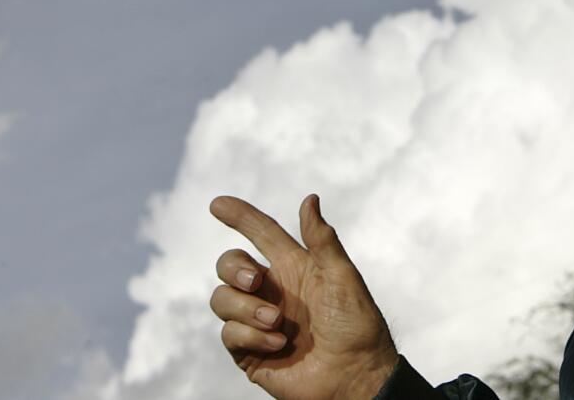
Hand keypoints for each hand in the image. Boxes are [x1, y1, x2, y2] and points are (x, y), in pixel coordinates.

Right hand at [209, 194, 398, 399]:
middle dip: (234, 267)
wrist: (354, 375)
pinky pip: (228, 333)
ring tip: (278, 322)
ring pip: (221, 298)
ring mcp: (257, 321)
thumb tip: (309, 199)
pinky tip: (278, 344)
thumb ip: (322, 240)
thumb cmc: (356, 325)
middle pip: (230, 264)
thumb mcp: (343, 277)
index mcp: (294, 267)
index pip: (261, 234)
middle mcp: (272, 291)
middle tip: (256, 281)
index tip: (217, 204)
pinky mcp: (249, 351)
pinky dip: (251, 336)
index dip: (240, 217)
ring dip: (247, 308)